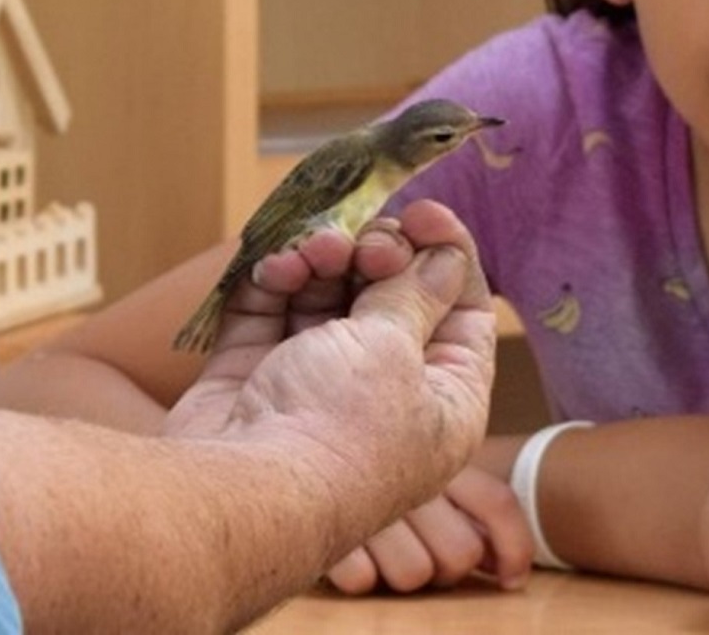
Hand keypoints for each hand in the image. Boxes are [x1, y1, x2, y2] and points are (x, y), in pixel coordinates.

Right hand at [163, 201, 497, 539]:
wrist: (244, 495)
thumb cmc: (340, 428)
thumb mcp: (397, 348)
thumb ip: (415, 293)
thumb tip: (446, 258)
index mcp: (445, 400)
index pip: (464, 311)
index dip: (447, 254)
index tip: (422, 213)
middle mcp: (384, 394)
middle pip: (391, 298)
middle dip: (375, 254)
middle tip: (361, 244)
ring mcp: (314, 388)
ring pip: (326, 299)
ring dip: (321, 261)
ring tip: (312, 249)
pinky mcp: (253, 380)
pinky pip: (268, 315)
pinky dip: (272, 283)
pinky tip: (275, 266)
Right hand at [326, 466, 534, 592]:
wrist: (291, 434)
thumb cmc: (365, 457)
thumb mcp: (422, 463)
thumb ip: (465, 501)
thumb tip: (507, 568)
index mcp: (441, 455)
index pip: (497, 503)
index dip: (516, 547)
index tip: (513, 580)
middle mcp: (412, 475)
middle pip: (460, 554)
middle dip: (448, 570)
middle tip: (422, 553)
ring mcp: (370, 503)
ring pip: (413, 575)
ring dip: (399, 574)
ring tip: (379, 548)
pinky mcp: (326, 529)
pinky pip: (361, 581)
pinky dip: (357, 575)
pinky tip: (347, 549)